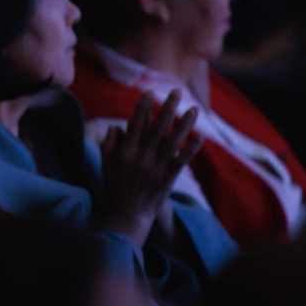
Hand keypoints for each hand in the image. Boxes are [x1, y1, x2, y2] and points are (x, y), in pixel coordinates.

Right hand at [101, 90, 201, 244]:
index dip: (143, 106)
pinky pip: (183, 159)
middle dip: (168, 107)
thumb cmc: (115, 187)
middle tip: (176, 91)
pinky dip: (192, 147)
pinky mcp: (168, 177)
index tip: (149, 92)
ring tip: (194, 109)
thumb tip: (116, 126)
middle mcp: (142, 157)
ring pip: (173, 139)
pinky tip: (200, 136)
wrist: (129, 214)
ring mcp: (156, 167)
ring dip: (185, 123)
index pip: (136, 123)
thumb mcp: (105, 165)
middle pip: (158, 127)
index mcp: (125, 151)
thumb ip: (109, 144)